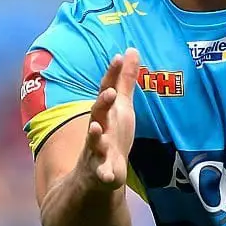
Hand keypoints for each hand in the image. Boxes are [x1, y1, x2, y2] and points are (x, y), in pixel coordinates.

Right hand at [78, 47, 139, 190]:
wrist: (95, 174)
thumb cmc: (112, 133)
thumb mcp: (122, 106)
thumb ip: (125, 80)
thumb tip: (130, 49)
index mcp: (106, 112)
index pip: (107, 89)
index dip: (112, 74)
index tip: (118, 57)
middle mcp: (98, 127)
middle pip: (98, 113)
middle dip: (102, 103)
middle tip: (110, 93)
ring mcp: (97, 150)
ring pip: (95, 142)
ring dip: (95, 135)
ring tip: (96, 128)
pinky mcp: (101, 171)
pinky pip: (102, 172)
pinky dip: (104, 173)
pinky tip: (109, 176)